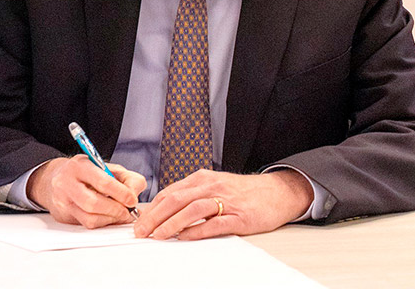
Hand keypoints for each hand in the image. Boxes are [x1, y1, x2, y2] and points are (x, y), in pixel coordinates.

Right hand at [26, 155, 145, 227]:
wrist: (57, 178)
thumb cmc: (86, 173)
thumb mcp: (107, 167)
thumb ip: (126, 178)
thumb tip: (133, 195)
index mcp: (80, 165)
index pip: (103, 181)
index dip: (121, 193)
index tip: (132, 200)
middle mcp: (67, 181)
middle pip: (94, 202)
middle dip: (116, 210)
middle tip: (126, 211)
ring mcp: (63, 199)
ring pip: (90, 217)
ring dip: (110, 219)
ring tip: (119, 214)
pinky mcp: (63, 213)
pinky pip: (86, 224)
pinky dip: (102, 223)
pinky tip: (107, 217)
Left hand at [134, 169, 313, 240]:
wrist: (276, 191)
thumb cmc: (241, 191)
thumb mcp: (213, 185)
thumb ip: (190, 194)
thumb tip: (162, 209)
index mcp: (201, 178)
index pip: (169, 192)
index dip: (151, 208)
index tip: (137, 221)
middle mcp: (210, 186)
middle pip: (175, 200)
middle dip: (154, 216)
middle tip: (141, 231)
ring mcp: (226, 201)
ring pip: (192, 209)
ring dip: (171, 223)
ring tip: (157, 236)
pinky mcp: (240, 217)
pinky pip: (215, 223)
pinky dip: (198, 230)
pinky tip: (185, 237)